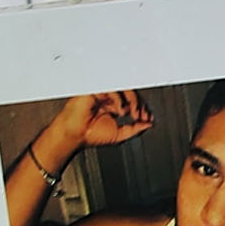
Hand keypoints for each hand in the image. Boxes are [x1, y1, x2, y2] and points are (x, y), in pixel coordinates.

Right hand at [35, 89, 156, 168]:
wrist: (74, 136)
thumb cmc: (90, 135)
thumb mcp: (119, 134)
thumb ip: (135, 129)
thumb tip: (149, 124)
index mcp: (113, 106)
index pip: (132, 101)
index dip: (143, 108)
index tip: (149, 119)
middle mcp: (108, 98)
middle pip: (130, 93)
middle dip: (141, 104)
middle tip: (144, 116)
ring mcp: (102, 94)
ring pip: (123, 89)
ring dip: (134, 101)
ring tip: (136, 114)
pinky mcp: (94, 91)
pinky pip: (112, 89)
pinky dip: (120, 100)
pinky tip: (121, 111)